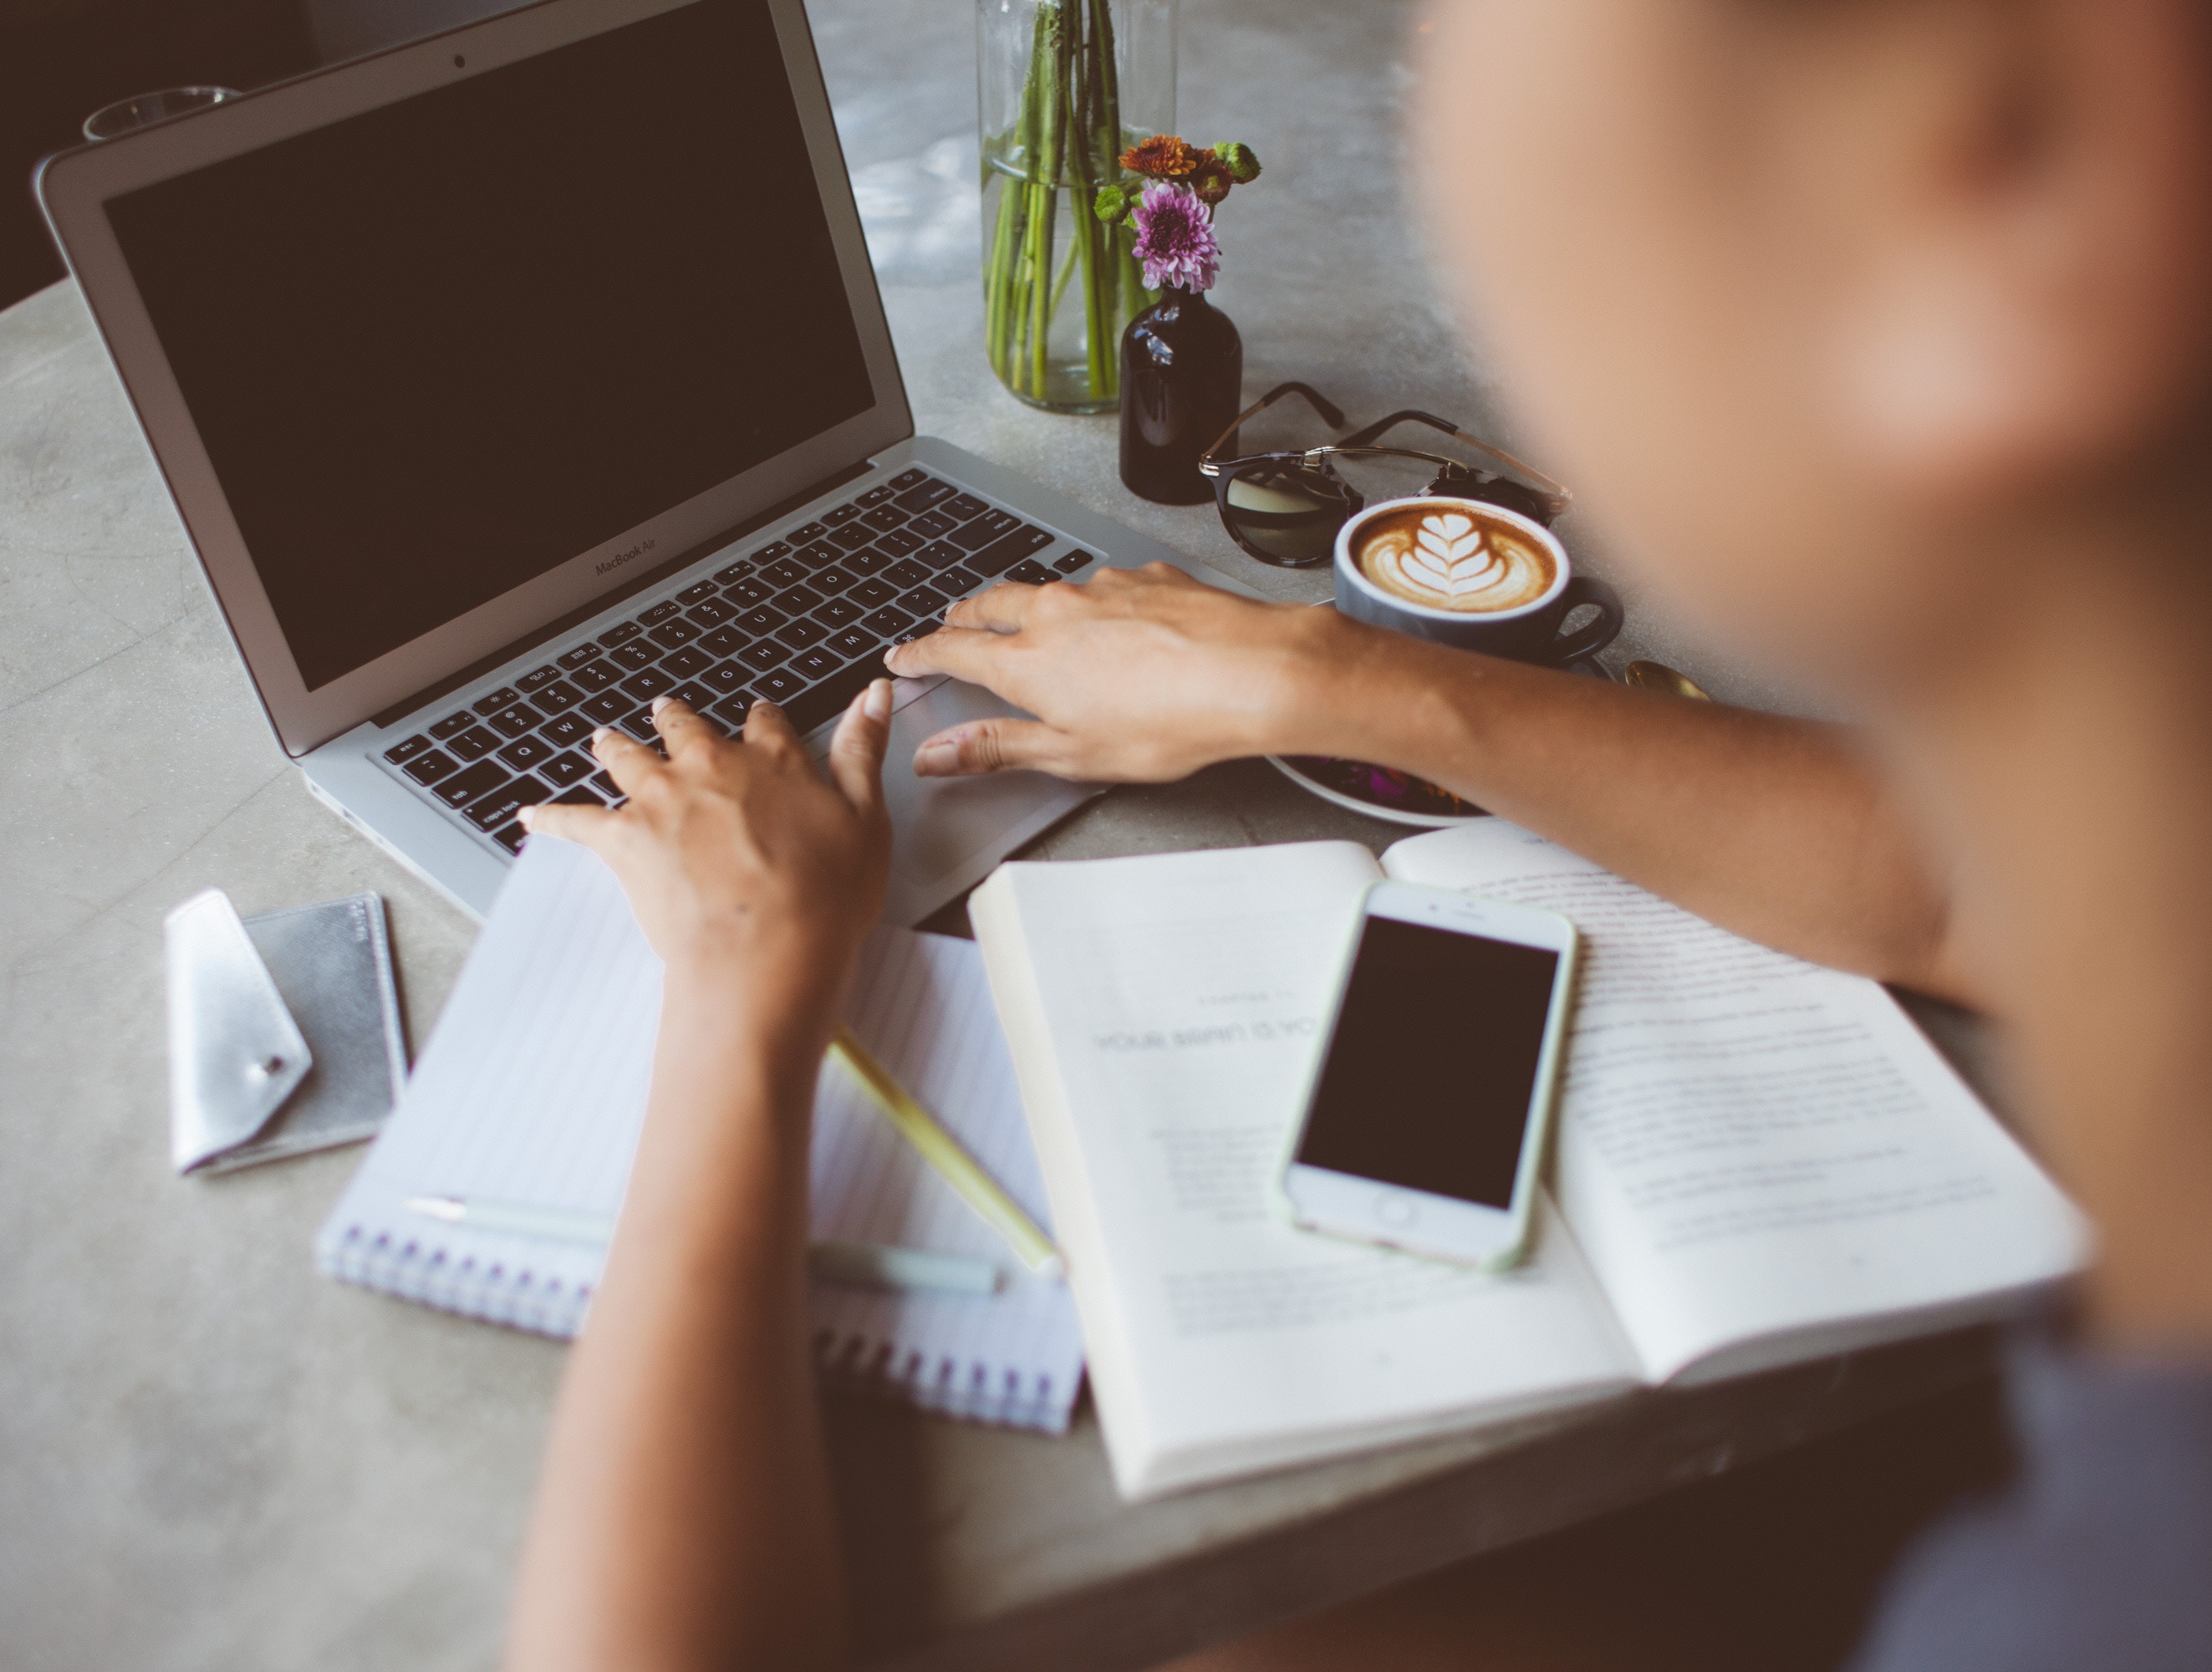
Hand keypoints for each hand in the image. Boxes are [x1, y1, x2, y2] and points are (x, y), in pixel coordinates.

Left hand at [519, 688, 892, 1023]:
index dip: (762, 719)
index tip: (758, 715)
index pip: (765, 724)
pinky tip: (532, 814)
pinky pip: (576, 821)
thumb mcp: (867, 820)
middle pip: (686, 728)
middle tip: (668, 713)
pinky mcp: (624, 840)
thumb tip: (874, 695)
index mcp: (774, 761)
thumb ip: (862, 752)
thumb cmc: (824, 899)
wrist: (765, 950)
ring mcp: (663, 800)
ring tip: (603, 739)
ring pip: (628, 758)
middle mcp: (712, 768)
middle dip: (676, 719)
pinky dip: (552, 817)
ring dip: (615, 746)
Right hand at [882, 563, 1343, 779]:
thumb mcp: (1071, 754)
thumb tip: (937, 756)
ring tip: (1033, 623)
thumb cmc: (1169, 721)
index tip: (902, 657)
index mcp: (1026, 660)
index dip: (920, 654)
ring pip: (1049, 591)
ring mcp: (1103, 588)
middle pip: (990, 604)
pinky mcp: (1147, 577)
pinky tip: (1118, 625)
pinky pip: (1106, 587)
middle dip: (963, 616)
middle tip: (951, 625)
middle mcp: (1056, 612)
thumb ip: (998, 749)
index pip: (952, 650)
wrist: (1250, 673)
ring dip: (1031, 606)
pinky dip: (1095, 603)